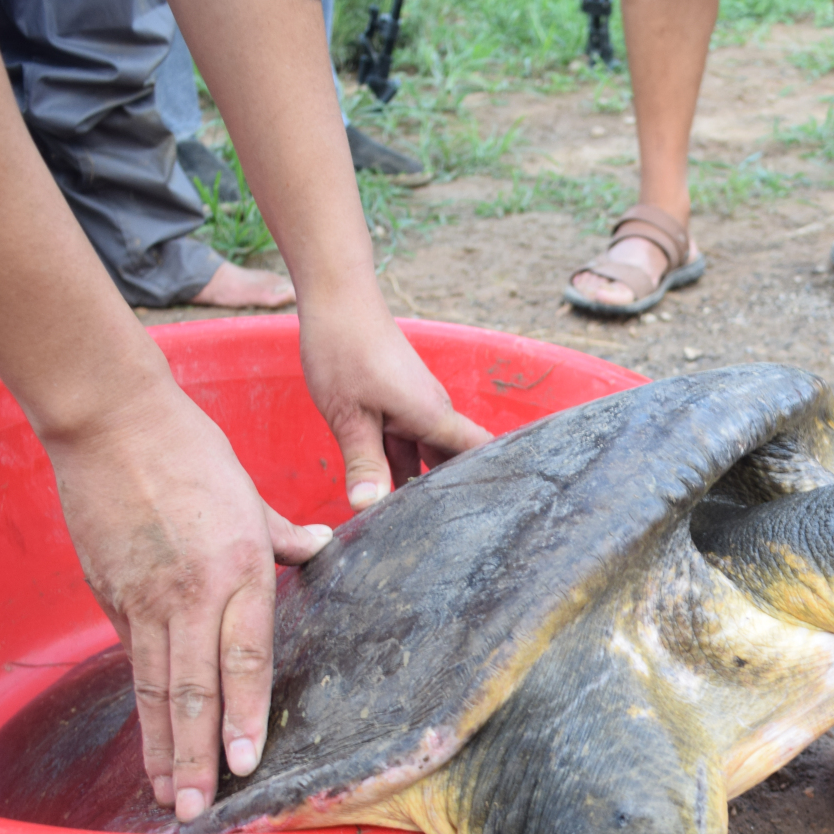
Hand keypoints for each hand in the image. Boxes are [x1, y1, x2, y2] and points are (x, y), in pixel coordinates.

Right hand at [42, 383, 332, 822]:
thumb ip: (283, 536)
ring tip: (167, 795)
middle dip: (195, 756)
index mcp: (238, 570)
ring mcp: (144, 598)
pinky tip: (149, 740)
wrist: (112, 422)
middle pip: (194, 690)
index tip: (244, 764)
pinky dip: (142, 705)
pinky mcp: (109, 593)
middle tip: (195, 810)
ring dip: (162, 747)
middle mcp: (192, 594)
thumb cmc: (191, 452)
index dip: (243, 717)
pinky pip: (132, 660)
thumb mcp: (250, 496)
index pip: (245, 659)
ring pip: (156, 688)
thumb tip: (318, 548)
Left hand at [299, 307, 490, 508]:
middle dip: (449, 492)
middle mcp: (432, 412)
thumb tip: (368, 507)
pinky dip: (396, 463)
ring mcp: (414, 407)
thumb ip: (363, 464)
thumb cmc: (345, 351)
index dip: (493, 479)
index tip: (498, 510)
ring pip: (423, 454)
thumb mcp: (349, 416)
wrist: (335, 300)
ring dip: (416, 481)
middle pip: (452, 460)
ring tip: (408, 521)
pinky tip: (380, 486)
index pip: (480, 452)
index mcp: (433, 416)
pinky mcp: (395, 402)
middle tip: (443, 533)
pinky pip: (404, 441)